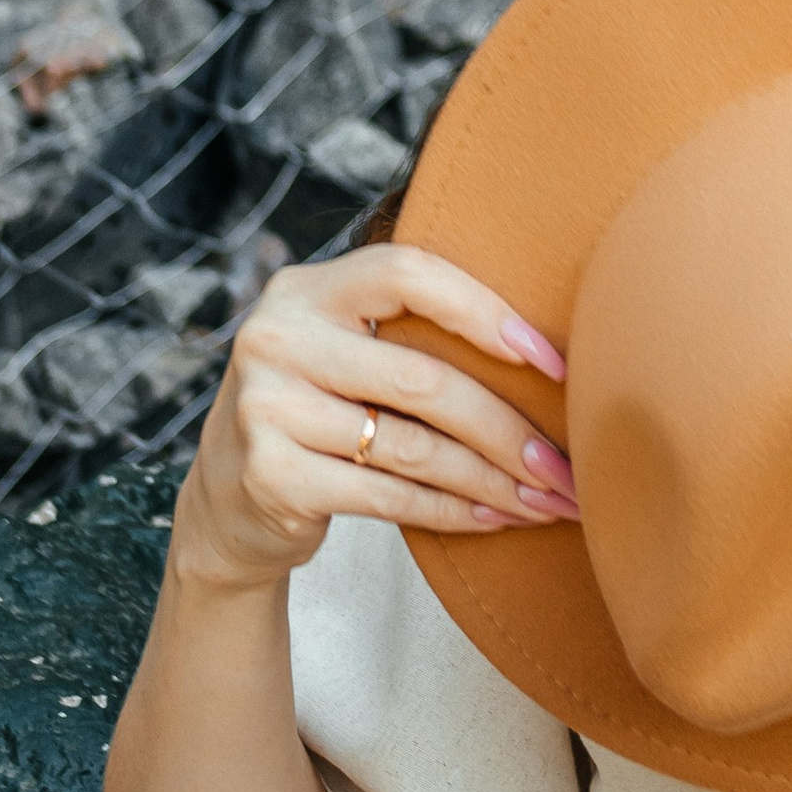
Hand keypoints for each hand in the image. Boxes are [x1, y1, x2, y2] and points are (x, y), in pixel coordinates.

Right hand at [172, 242, 576, 596]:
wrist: (224, 504)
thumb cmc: (320, 413)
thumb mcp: (343, 351)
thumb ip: (410, 332)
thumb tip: (549, 355)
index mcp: (305, 288)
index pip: (408, 272)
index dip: (485, 310)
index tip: (552, 360)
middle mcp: (277, 337)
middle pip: (423, 378)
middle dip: (509, 428)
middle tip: (566, 465)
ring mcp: (267, 408)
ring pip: (413, 447)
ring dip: (493, 480)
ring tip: (548, 500)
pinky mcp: (271, 476)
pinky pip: (389, 496)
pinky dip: (453, 511)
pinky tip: (496, 519)